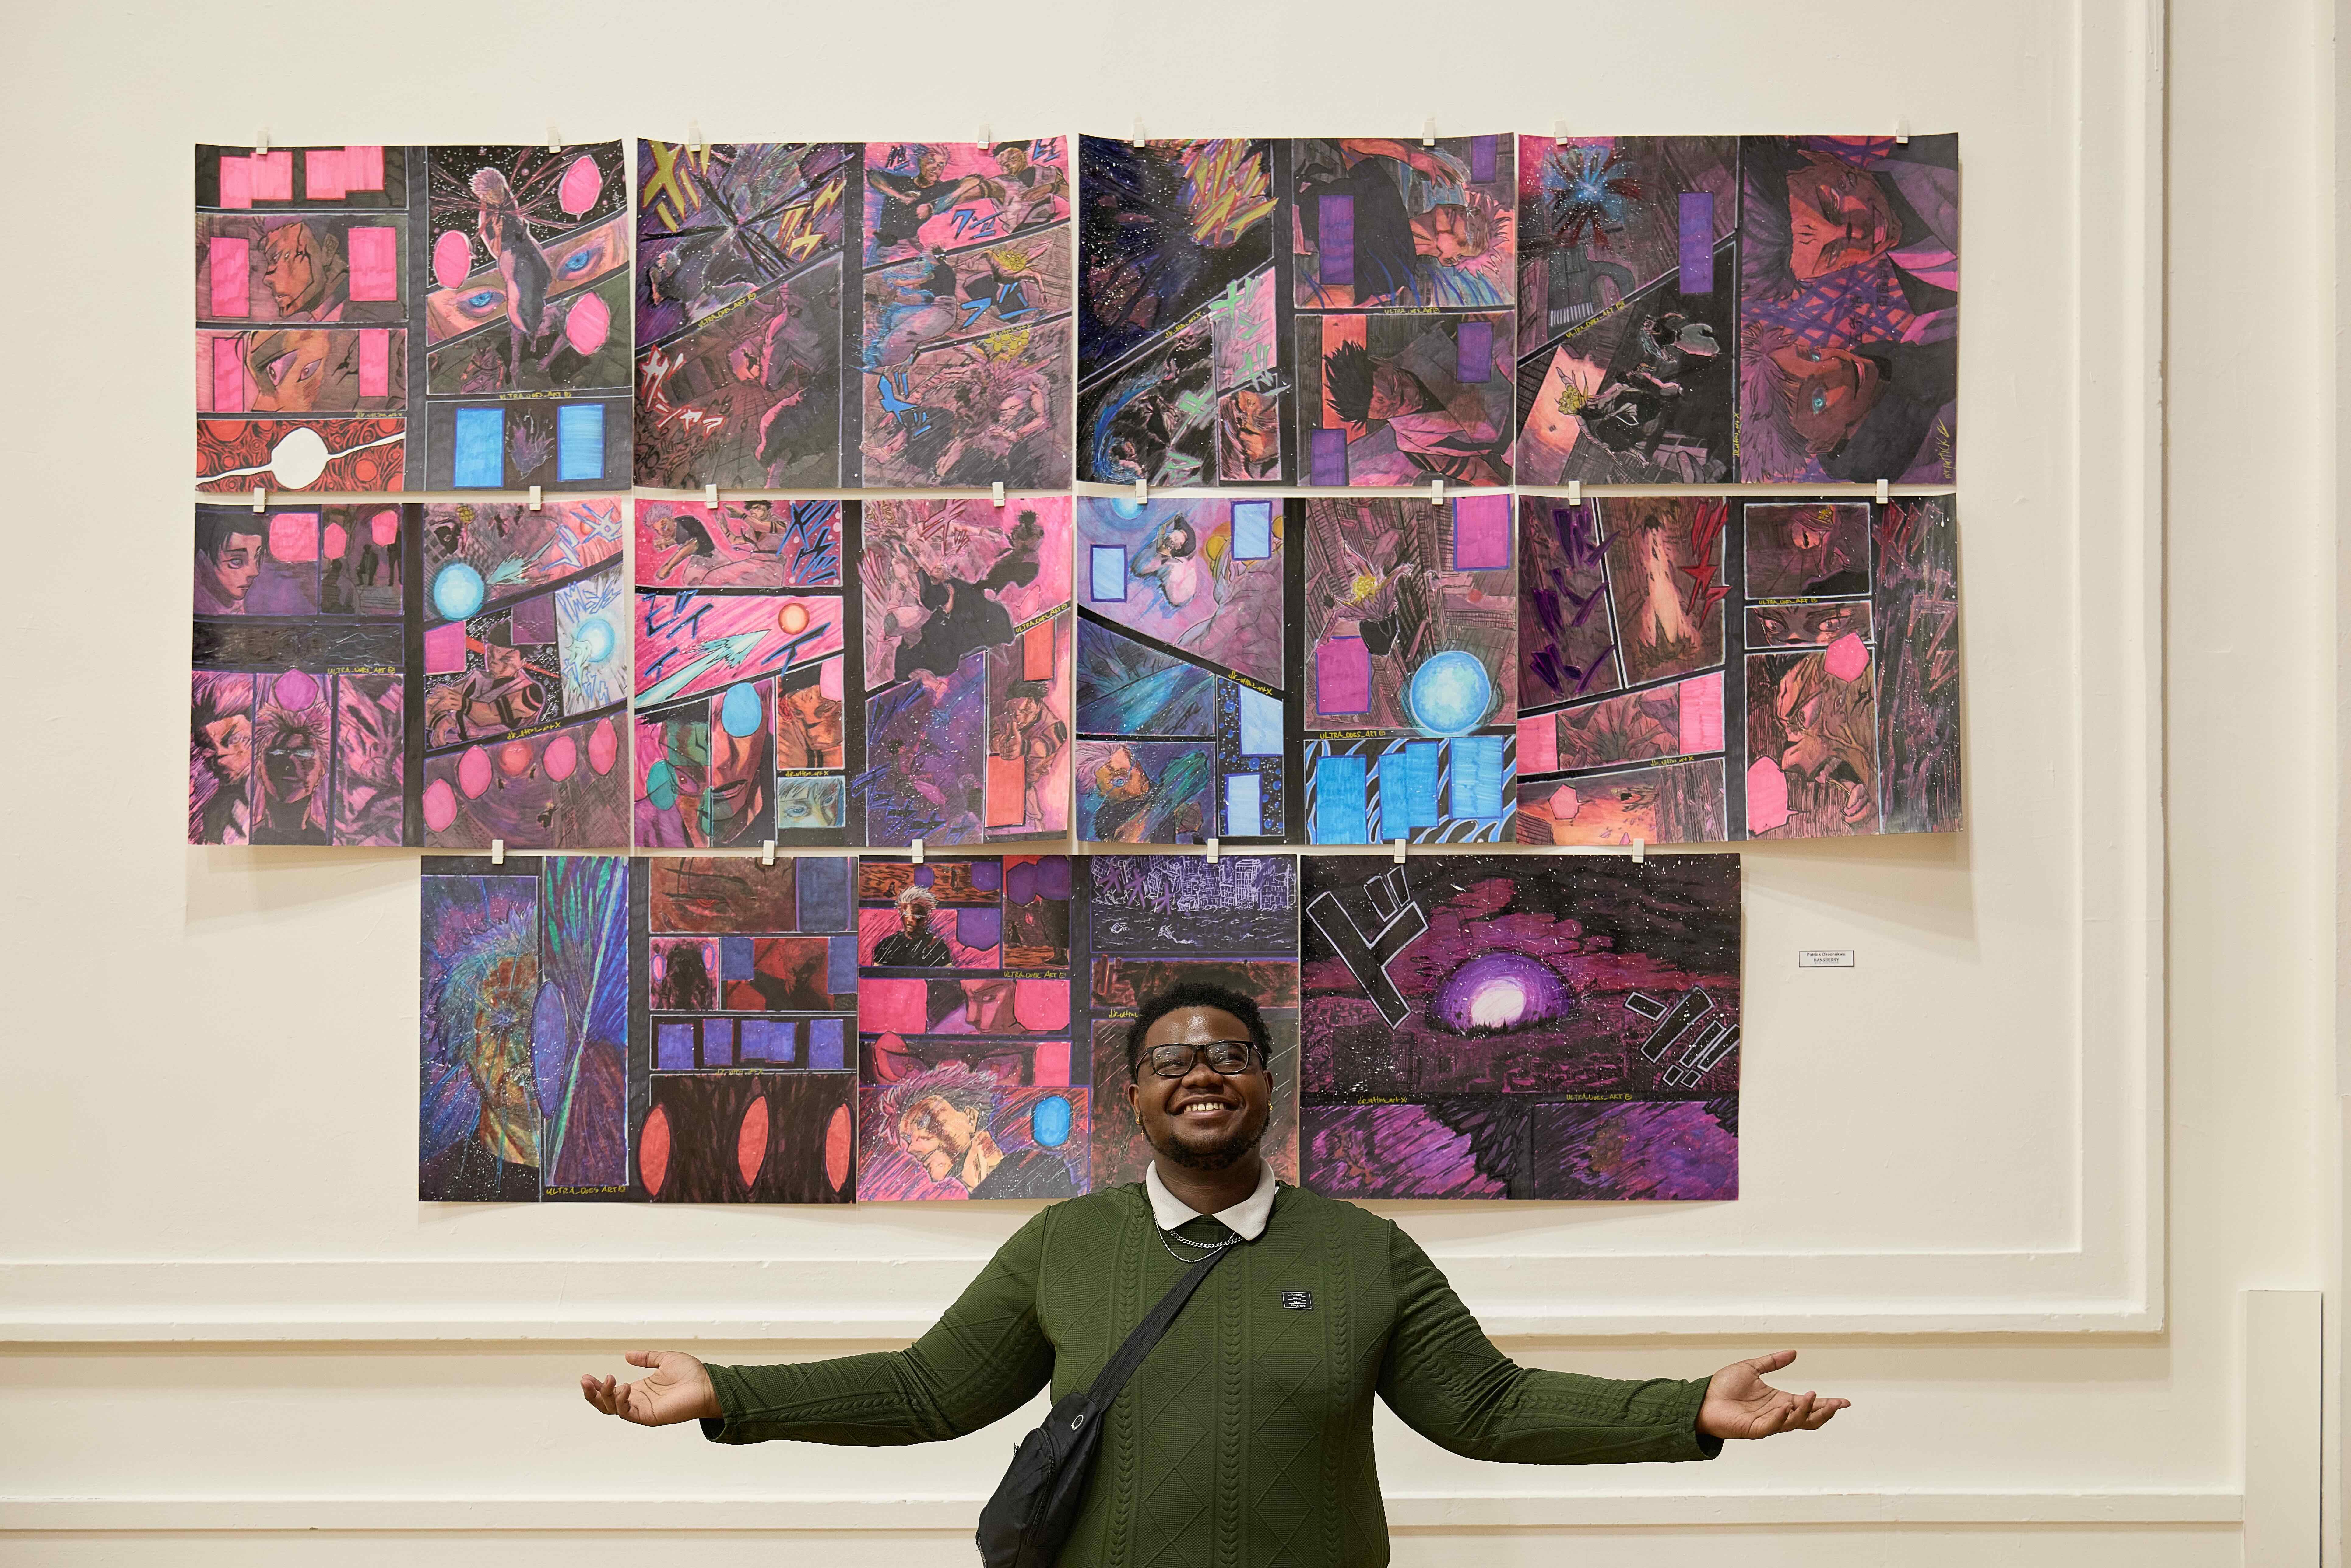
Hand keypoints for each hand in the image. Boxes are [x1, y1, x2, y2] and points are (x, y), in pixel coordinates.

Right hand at [578, 1350, 720, 1426]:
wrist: (708, 1385)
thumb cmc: (692, 1374)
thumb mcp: (665, 1360)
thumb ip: (646, 1358)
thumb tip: (627, 1355)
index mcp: (639, 1389)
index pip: (610, 1392)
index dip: (596, 1386)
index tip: (586, 1376)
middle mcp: (638, 1401)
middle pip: (605, 1404)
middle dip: (592, 1393)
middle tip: (585, 1380)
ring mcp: (642, 1410)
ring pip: (612, 1409)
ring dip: (604, 1395)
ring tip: (608, 1379)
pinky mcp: (649, 1416)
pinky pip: (628, 1413)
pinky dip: (621, 1402)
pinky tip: (624, 1387)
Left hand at [1697, 1351, 1848, 1439]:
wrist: (1702, 1399)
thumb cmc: (1724, 1386)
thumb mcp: (1751, 1368)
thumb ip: (1772, 1362)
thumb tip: (1794, 1353)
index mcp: (1780, 1401)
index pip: (1808, 1404)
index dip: (1827, 1403)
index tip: (1845, 1402)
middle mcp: (1777, 1414)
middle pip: (1809, 1418)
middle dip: (1825, 1412)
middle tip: (1838, 1403)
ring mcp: (1767, 1423)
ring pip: (1795, 1422)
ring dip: (1806, 1411)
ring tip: (1812, 1395)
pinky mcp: (1754, 1429)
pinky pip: (1772, 1426)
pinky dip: (1781, 1418)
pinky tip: (1786, 1407)